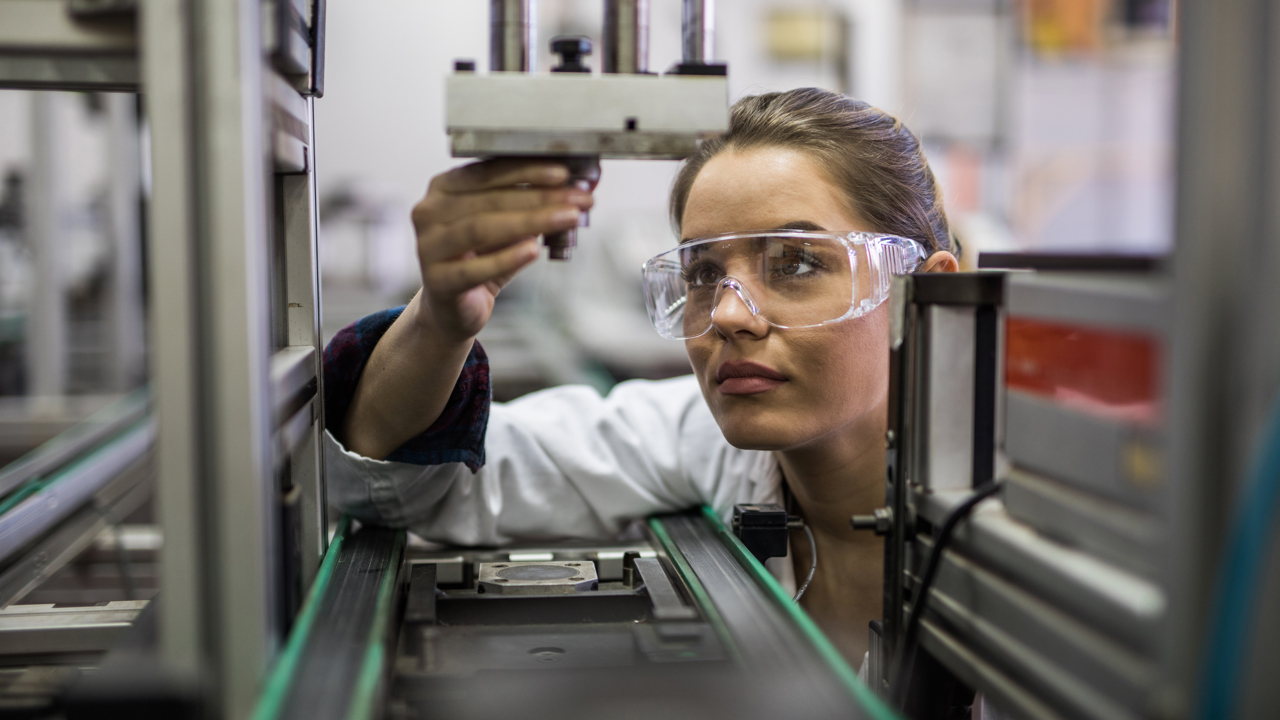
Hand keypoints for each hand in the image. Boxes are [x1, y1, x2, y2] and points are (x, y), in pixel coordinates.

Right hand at [410, 158, 593, 342]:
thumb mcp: (507, 227)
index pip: (488, 172)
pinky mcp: (436, 281)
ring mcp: (428, 246)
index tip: (564, 174)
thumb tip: (579, 189)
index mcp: (444, 188)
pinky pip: (474, 268)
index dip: (527, 171)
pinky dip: (507, 258)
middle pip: (489, 199)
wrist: (455, 308)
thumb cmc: (482, 258)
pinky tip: (534, 250)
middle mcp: (429, 212)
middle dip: (540, 197)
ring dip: (530, 221)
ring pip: (482, 228)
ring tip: (567, 218)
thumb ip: (532, 205)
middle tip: (577, 199)